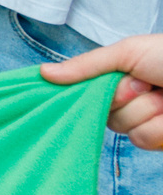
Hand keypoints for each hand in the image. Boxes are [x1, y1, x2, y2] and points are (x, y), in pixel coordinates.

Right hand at [43, 38, 162, 149]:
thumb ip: (86, 66)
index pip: (85, 93)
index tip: (112, 81)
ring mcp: (148, 121)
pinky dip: (159, 127)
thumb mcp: (128, 52)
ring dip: (146, 111)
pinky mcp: (161, 140)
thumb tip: (43, 75)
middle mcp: (132, 101)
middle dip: (124, 98)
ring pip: (123, 129)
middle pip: (101, 113)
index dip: (91, 90)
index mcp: (120, 79)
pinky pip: (143, 141)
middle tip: (146, 84)